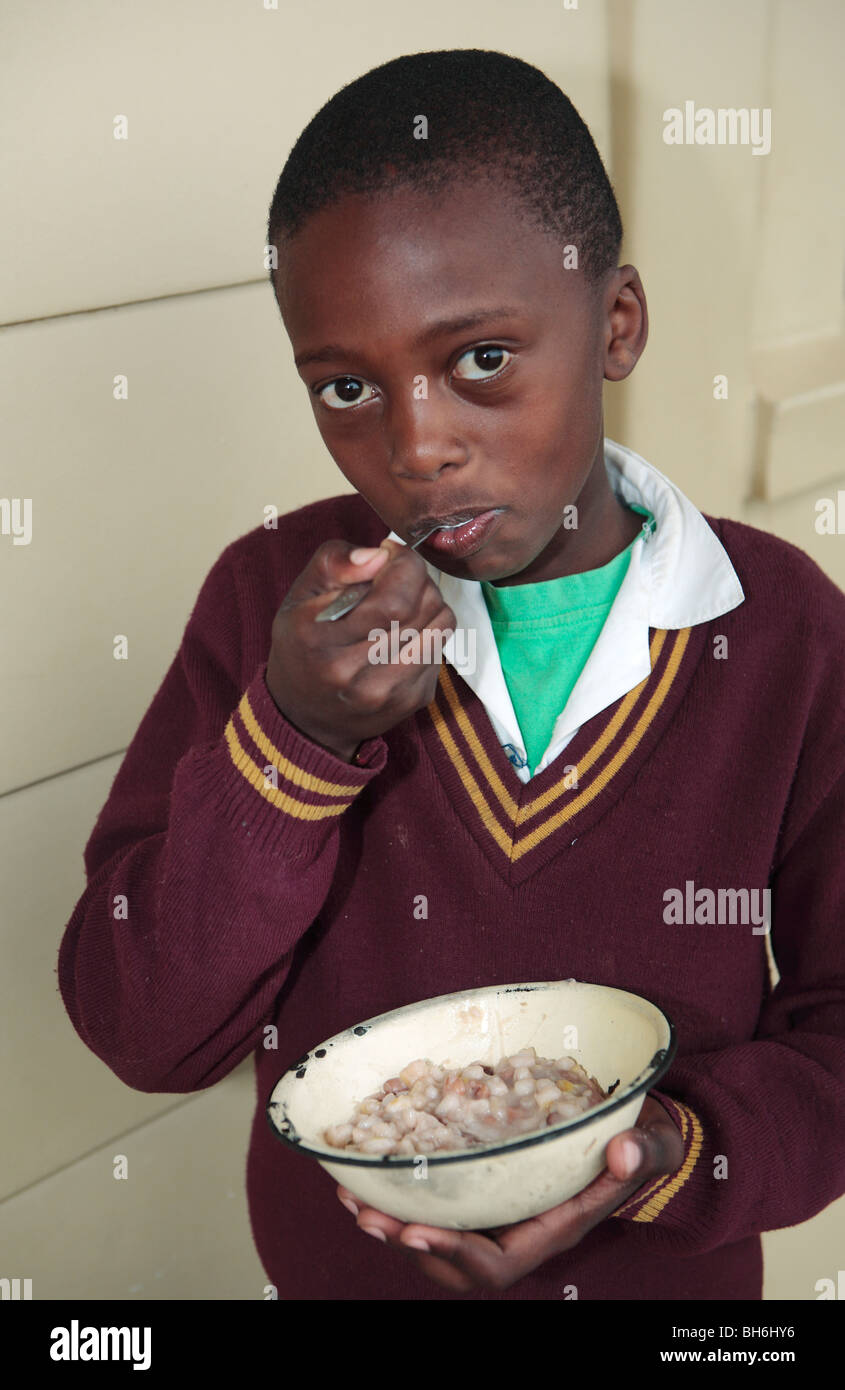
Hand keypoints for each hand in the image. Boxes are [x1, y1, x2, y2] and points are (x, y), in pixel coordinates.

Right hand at [266, 538, 455, 761]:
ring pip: (441, 624)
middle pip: (423, 607)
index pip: (394, 599)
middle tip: (397, 579)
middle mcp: (351, 673)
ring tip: (402, 605)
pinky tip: (402, 635)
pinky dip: (429, 632)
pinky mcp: (411, 702)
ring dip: (429, 603)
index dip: (405, 565)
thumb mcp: (300, 595)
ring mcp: (386, 692)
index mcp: (318, 639)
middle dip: (418, 580)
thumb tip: (380, 555)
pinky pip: (442, 648)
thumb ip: (334, 562)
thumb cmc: (303, 644)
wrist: (305, 715)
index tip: (391, 556)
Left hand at [336, 1095, 683, 1291]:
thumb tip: (622, 1150)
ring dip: (391, 1222)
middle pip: (452, 1261)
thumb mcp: (650, 1146)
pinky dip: (399, 1196)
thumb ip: (641, 1153)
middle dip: (404, 1241)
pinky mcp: (482, 1191)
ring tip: (352, 1196)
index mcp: (551, 1232)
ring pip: (436, 1238)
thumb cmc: (640, 1144)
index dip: (453, 1253)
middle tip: (365, 1213)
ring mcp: (497, 1214)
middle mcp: (517, 1232)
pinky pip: (435, 1208)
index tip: (413, 1233)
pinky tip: (367, 1172)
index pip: (496, 1263)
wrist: (634, 1137)